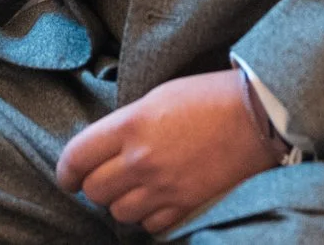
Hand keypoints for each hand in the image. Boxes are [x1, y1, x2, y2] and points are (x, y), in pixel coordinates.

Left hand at [55, 71, 279, 234]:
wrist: (258, 117)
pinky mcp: (186, 206)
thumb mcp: (158, 97)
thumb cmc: (209, 97)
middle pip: (95, 190)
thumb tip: (107, 146)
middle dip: (94, 187)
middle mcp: (141, 160)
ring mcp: (164, 187)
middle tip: (104, 180)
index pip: (77, 156)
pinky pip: (151, 226)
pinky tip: (157, 203)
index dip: (66, 171)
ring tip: (134, 191)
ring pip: (120, 213)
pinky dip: (148, 218)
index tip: (68, 176)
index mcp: (130, 125)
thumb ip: (128, 124)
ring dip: (121, 204)